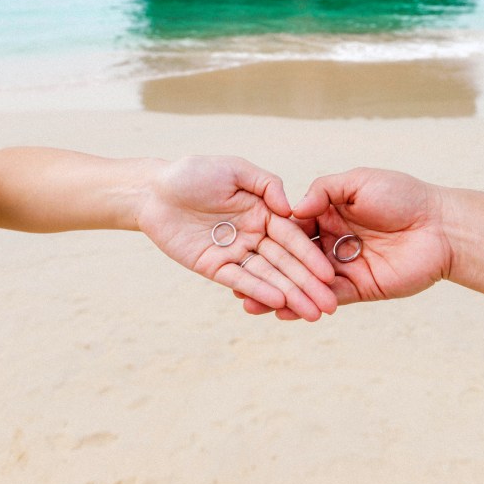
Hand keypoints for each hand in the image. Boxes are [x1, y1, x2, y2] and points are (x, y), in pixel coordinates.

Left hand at [137, 156, 336, 320]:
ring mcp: (234, 252)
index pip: (291, 238)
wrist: (153, 190)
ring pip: (266, 276)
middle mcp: (252, 234)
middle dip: (307, 284)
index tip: (329, 274)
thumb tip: (290, 210)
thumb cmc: (194, 173)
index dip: (310, 256)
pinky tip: (277, 302)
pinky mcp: (213, 266)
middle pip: (284, 262)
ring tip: (311, 314)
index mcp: (262, 212)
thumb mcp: (234, 170)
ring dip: (289, 294)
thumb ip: (266, 185)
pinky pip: (239, 279)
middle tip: (330, 306)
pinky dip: (257, 290)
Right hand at [240, 167, 451, 318]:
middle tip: (236, 285)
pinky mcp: (359, 288)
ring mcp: (343, 266)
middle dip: (266, 271)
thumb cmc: (402, 194)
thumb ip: (325, 191)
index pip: (292, 227)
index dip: (267, 237)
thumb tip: (294, 206)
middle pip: (293, 258)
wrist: (441, 225)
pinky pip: (328, 298)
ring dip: (279, 293)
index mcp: (328, 212)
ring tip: (251, 305)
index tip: (239, 245)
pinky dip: (305, 304)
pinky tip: (283, 312)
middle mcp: (332, 240)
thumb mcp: (359, 181)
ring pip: (305, 281)